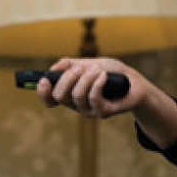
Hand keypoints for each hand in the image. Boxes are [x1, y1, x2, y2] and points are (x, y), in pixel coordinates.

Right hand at [36, 57, 150, 119]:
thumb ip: (69, 65)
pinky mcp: (103, 113)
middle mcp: (76, 105)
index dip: (42, 92)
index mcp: (69, 94)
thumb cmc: (110, 73)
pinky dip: (97, 84)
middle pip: (59, 96)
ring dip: (86, 78)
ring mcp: (89, 111)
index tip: (44, 80)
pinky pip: (93, 98)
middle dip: (67, 78)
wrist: (134, 81)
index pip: (49, 99)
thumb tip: (53, 68)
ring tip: (97, 70)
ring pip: (77, 96)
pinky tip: (103, 76)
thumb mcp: (87, 63)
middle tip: (80, 68)